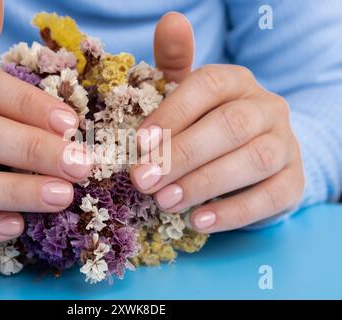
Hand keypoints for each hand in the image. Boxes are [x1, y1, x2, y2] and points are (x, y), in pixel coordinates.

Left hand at [131, 12, 304, 231]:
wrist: (252, 154)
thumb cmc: (207, 123)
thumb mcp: (187, 95)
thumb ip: (174, 63)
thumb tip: (170, 19)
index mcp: (235, 81)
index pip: (206, 87)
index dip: (172, 115)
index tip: (139, 145)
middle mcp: (265, 106)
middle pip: (229, 125)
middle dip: (181, 155)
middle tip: (144, 181)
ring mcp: (285, 143)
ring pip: (252, 160)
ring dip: (204, 183)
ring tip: (166, 202)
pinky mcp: (293, 181)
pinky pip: (270, 196)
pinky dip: (233, 211)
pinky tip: (199, 222)